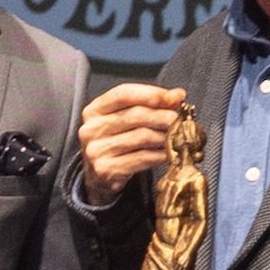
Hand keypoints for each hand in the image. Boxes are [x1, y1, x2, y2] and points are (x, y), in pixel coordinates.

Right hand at [77, 83, 186, 205]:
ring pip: (142, 137)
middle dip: (162, 115)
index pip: (123, 94)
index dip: (151, 94)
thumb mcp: (125, 119)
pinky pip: (142, 158)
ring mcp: (97, 151)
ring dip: (165, 135)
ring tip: (176, 135)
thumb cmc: (115, 141)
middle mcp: (91, 129)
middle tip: (178, 119)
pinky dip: (160, 154)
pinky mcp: (107, 170)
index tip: (173, 97)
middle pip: (135, 115)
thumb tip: (176, 96)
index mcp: (93, 110)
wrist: (98, 176)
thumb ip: (149, 104)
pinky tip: (169, 152)